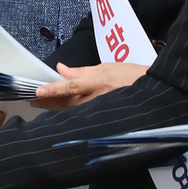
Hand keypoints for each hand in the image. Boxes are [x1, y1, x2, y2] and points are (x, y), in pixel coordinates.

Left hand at [33, 60, 149, 107]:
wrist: (156, 94)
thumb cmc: (134, 78)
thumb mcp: (107, 68)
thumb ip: (82, 71)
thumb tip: (61, 69)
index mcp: (98, 84)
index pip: (71, 86)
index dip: (53, 90)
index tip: (37, 92)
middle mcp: (97, 100)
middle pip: (66, 103)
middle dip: (47, 103)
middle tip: (31, 102)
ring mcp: (100, 112)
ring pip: (72, 113)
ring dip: (56, 110)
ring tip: (41, 107)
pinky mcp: (102, 121)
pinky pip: (82, 118)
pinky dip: (69, 116)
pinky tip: (60, 115)